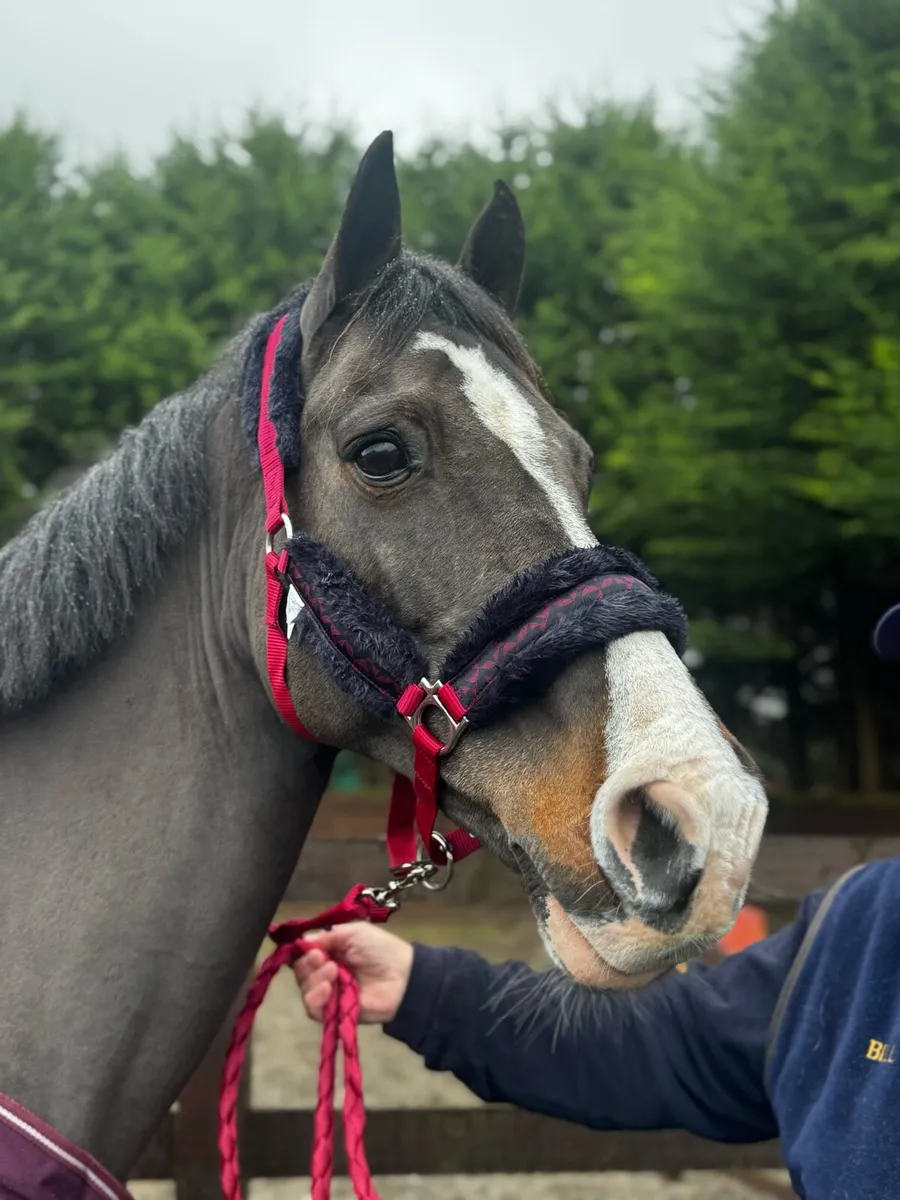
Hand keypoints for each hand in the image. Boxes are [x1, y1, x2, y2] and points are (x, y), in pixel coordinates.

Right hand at [293, 922, 413, 1024]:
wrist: (402, 977)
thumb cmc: (380, 950)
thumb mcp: (355, 933)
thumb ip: (328, 936)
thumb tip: (303, 941)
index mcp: (331, 953)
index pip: (305, 955)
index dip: (304, 952)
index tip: (314, 949)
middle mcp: (327, 973)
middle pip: (302, 972)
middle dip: (308, 964)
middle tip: (324, 959)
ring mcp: (330, 994)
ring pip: (305, 990)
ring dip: (314, 979)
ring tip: (333, 972)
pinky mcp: (334, 1013)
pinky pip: (313, 1010)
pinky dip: (315, 998)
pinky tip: (327, 989)